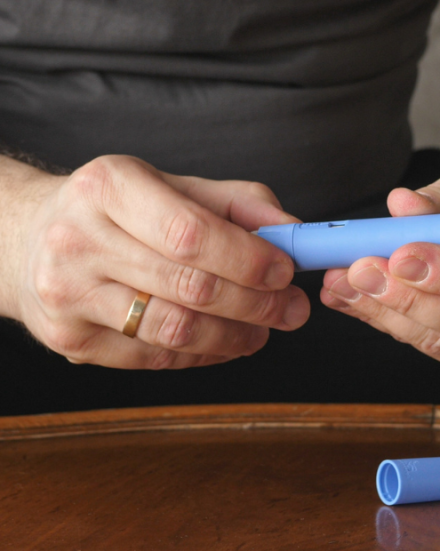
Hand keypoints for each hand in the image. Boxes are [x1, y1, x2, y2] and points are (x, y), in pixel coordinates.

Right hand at [13, 155, 309, 368]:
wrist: (30, 239)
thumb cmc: (119, 211)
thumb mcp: (173, 186)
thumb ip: (238, 204)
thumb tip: (294, 234)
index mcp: (109, 186)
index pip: (191, 233)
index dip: (247, 259)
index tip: (286, 272)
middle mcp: (79, 239)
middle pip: (189, 286)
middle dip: (256, 304)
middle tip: (292, 310)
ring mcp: (68, 294)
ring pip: (174, 330)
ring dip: (234, 336)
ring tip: (263, 330)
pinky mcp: (70, 339)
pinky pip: (154, 358)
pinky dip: (202, 354)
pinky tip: (224, 343)